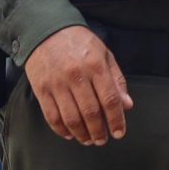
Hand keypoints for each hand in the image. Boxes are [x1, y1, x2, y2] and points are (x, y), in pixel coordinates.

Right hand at [24, 26, 131, 144]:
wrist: (46, 30)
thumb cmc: (79, 42)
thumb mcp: (104, 54)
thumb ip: (117, 80)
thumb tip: (127, 105)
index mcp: (96, 66)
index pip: (109, 99)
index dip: (116, 119)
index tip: (119, 133)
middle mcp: (76, 76)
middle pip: (90, 112)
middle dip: (99, 131)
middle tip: (102, 140)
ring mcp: (57, 84)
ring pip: (71, 118)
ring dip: (81, 134)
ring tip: (88, 140)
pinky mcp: (41, 89)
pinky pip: (51, 116)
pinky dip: (61, 130)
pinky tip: (70, 134)